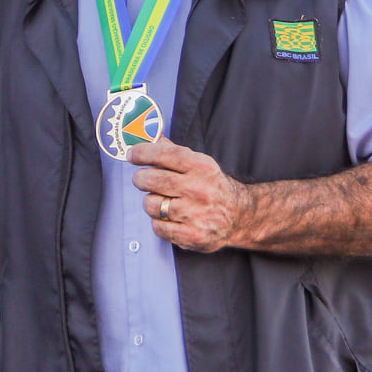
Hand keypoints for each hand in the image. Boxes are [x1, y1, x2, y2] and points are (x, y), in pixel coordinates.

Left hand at [128, 138, 249, 252]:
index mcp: (202, 167)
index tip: (132, 155)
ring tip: (161, 201)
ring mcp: (196, 214)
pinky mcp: (192, 235)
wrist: (239, 216)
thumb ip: (173, 151)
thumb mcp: (199, 163)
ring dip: (151, 202)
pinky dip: (159, 222)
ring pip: (151, 205)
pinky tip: (168, 217)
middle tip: (142, 179)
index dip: (142, 153)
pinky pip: (158, 227)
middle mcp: (199, 189)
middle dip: (140, 178)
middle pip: (151, 180)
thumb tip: (148, 136)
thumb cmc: (212, 186)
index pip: (163, 154)